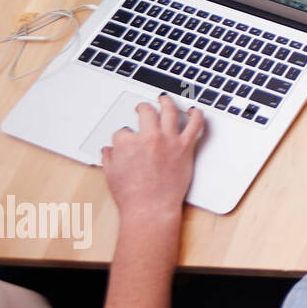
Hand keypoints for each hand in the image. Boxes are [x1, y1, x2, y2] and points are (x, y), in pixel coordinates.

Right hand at [101, 95, 203, 227]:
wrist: (151, 208)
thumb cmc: (132, 195)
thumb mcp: (111, 174)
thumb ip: (110, 157)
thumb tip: (109, 150)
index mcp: (126, 143)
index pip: (123, 131)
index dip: (125, 136)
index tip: (127, 140)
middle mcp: (148, 137)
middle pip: (146, 112)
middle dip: (142, 108)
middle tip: (143, 108)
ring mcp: (168, 140)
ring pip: (169, 111)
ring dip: (167, 101)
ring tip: (165, 99)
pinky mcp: (185, 147)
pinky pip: (195, 125)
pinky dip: (197, 115)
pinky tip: (195, 111)